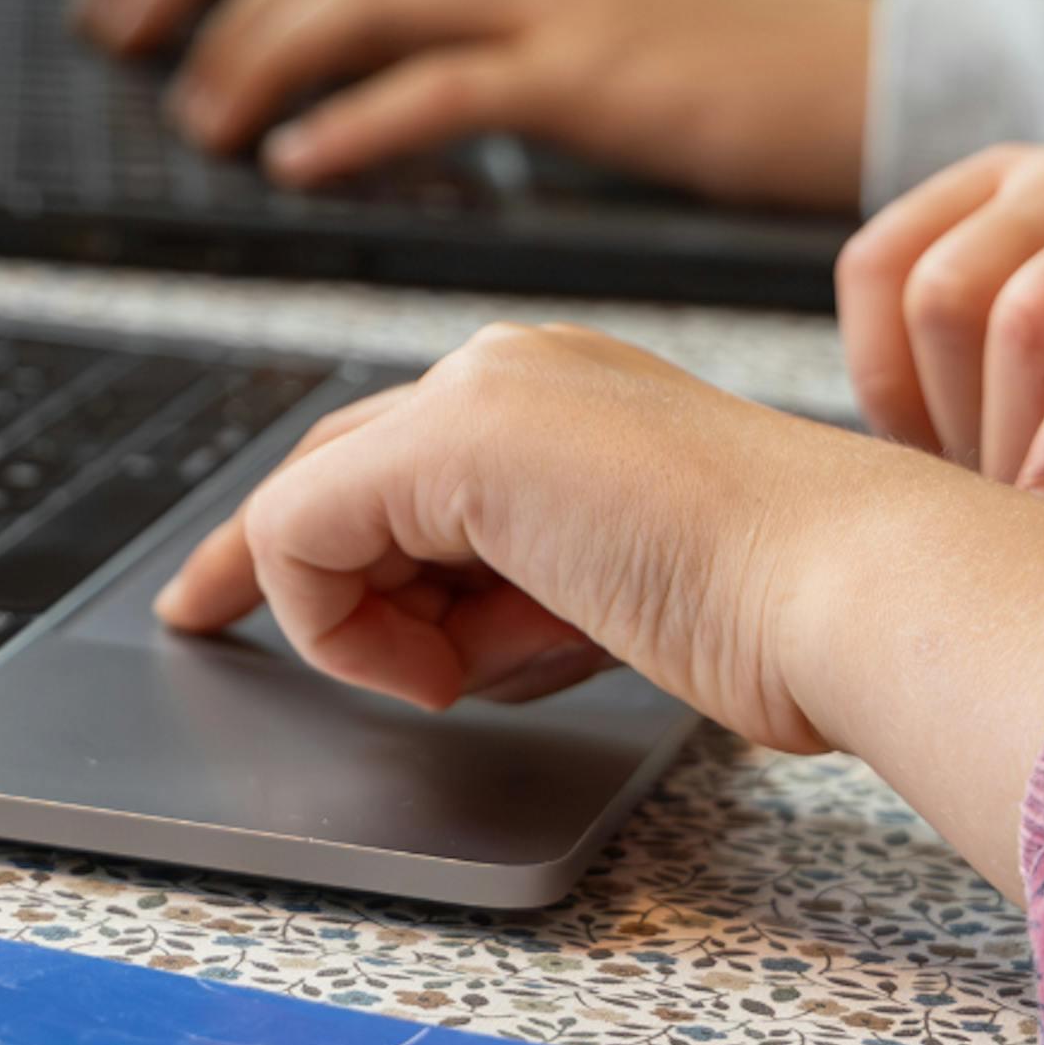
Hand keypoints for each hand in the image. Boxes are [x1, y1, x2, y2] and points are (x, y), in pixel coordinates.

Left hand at [155, 322, 853, 746]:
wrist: (850, 589)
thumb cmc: (776, 610)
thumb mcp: (609, 597)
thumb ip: (513, 593)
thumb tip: (432, 646)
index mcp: (562, 391)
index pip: (390, 455)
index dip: (310, 540)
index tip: (234, 598)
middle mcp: (512, 367)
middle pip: (330, 469)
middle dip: (269, 565)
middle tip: (194, 623)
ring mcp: (482, 392)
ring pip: (316, 510)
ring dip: (366, 629)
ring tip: (478, 677)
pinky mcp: (454, 439)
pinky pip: (303, 538)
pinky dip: (341, 629)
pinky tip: (442, 674)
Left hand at [160, 0, 872, 213]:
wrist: (867, 72)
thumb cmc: (715, 80)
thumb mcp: (563, 30)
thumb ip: (459, 32)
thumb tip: (340, 81)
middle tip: (127, 54)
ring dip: (260, 52)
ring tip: (207, 122)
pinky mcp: (599, 70)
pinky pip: (454, 83)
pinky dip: (362, 122)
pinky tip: (306, 164)